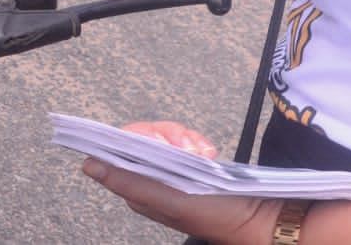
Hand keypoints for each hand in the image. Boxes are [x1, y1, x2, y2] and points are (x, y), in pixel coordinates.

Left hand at [81, 122, 280, 242]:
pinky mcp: (189, 162)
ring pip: (164, 134)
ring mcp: (170, 168)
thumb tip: (90, 165)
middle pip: (143, 135)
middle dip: (167, 134)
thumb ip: (131, 183)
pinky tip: (208, 152)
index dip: (138, 137)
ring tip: (203, 153)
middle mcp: (150, 178)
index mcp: (138, 189)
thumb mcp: (172, 201)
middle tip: (189, 149)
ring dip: (184, 137)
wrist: (260, 215)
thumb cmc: (218, 216)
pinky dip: (196, 140)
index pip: (119, 147)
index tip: (162, 143)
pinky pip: (183, 139)